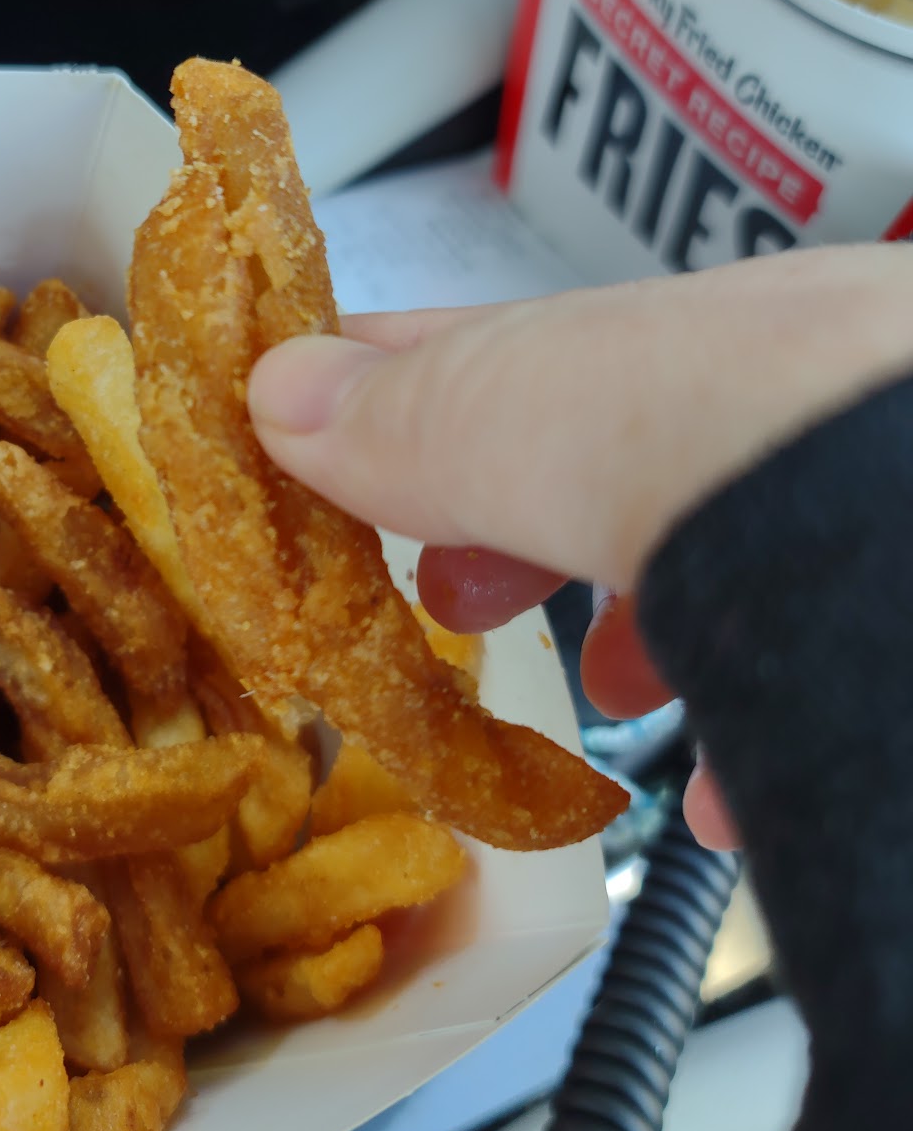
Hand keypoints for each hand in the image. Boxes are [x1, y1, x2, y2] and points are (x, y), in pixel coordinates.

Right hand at [247, 244, 912, 848]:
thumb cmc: (731, 421)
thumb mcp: (518, 415)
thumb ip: (409, 416)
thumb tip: (279, 390)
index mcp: (651, 339)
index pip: (491, 354)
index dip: (390, 391)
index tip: (315, 433)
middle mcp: (761, 400)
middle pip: (612, 458)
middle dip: (515, 529)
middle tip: (447, 596)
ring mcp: (836, 502)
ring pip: (726, 552)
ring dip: (644, 621)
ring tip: (600, 686)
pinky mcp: (878, 621)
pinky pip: (815, 668)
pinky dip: (752, 730)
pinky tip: (722, 791)